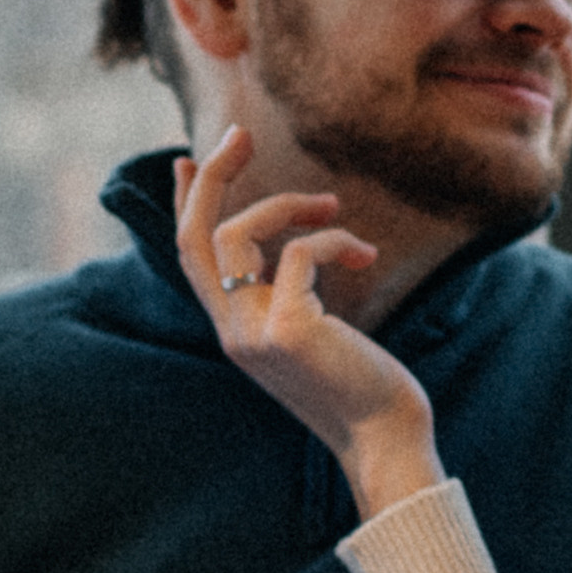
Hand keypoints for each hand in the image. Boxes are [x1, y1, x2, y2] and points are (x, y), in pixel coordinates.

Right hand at [174, 127, 441, 517]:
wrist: (386, 438)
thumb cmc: (362, 383)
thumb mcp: (312, 331)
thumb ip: (288, 295)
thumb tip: (293, 249)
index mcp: (233, 329)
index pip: (190, 258)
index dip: (185, 205)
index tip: (188, 159)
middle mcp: (231, 330)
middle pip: (194, 238)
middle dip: (210, 179)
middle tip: (238, 134)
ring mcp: (254, 332)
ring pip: (237, 235)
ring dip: (288, 205)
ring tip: (333, 207)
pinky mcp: (289, 329)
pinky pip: (302, 252)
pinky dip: (335, 239)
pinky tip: (365, 255)